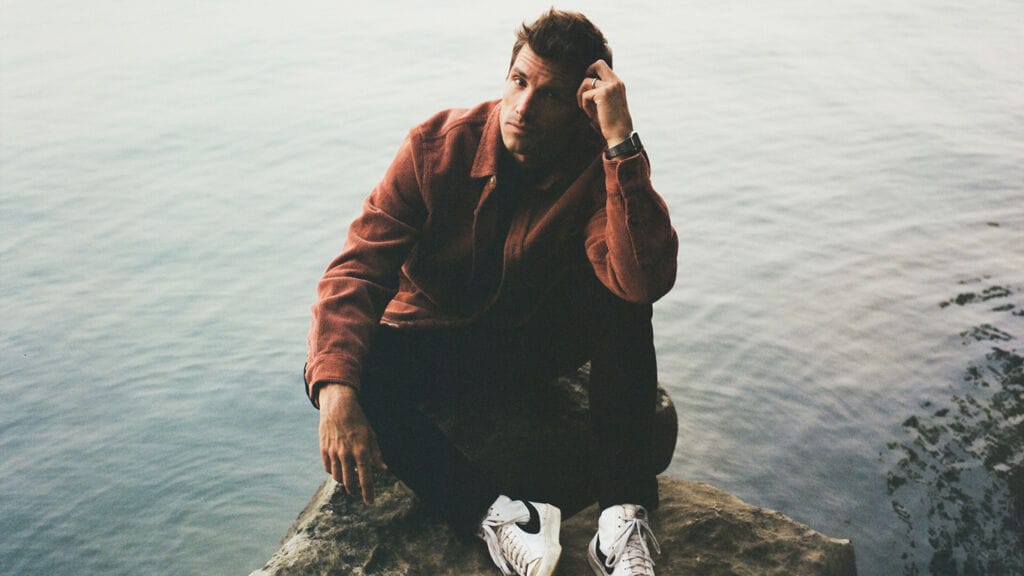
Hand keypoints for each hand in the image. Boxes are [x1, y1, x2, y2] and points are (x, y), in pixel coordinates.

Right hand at [318, 384, 386, 505]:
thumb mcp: (371, 436)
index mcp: (361, 451)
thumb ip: (376, 454)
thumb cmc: (358, 421)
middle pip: (349, 482)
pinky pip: (328, 468)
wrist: (338, 407)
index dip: (368, 492)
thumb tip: (384, 470)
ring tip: (348, 480)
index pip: (366, 478)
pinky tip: (338, 469)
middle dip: (354, 491)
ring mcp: (333, 453)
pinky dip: (334, 472)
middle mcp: (346, 454)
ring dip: (344, 482)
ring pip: (337, 477)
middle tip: (357, 493)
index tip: (370, 502)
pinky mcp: (323, 450)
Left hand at [577, 59, 634, 147]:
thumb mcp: (607, 104)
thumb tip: (584, 85)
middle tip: (584, 89)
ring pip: (586, 81)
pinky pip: (585, 95)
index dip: (592, 73)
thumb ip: (599, 92)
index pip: (603, 67)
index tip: (588, 88)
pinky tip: (590, 115)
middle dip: (586, 73)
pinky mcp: (603, 94)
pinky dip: (584, 106)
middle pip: (597, 64)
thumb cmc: (612, 123)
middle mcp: (616, 82)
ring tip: (586, 108)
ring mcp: (610, 86)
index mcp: (618, 84)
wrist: (620, 135)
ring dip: (582, 95)